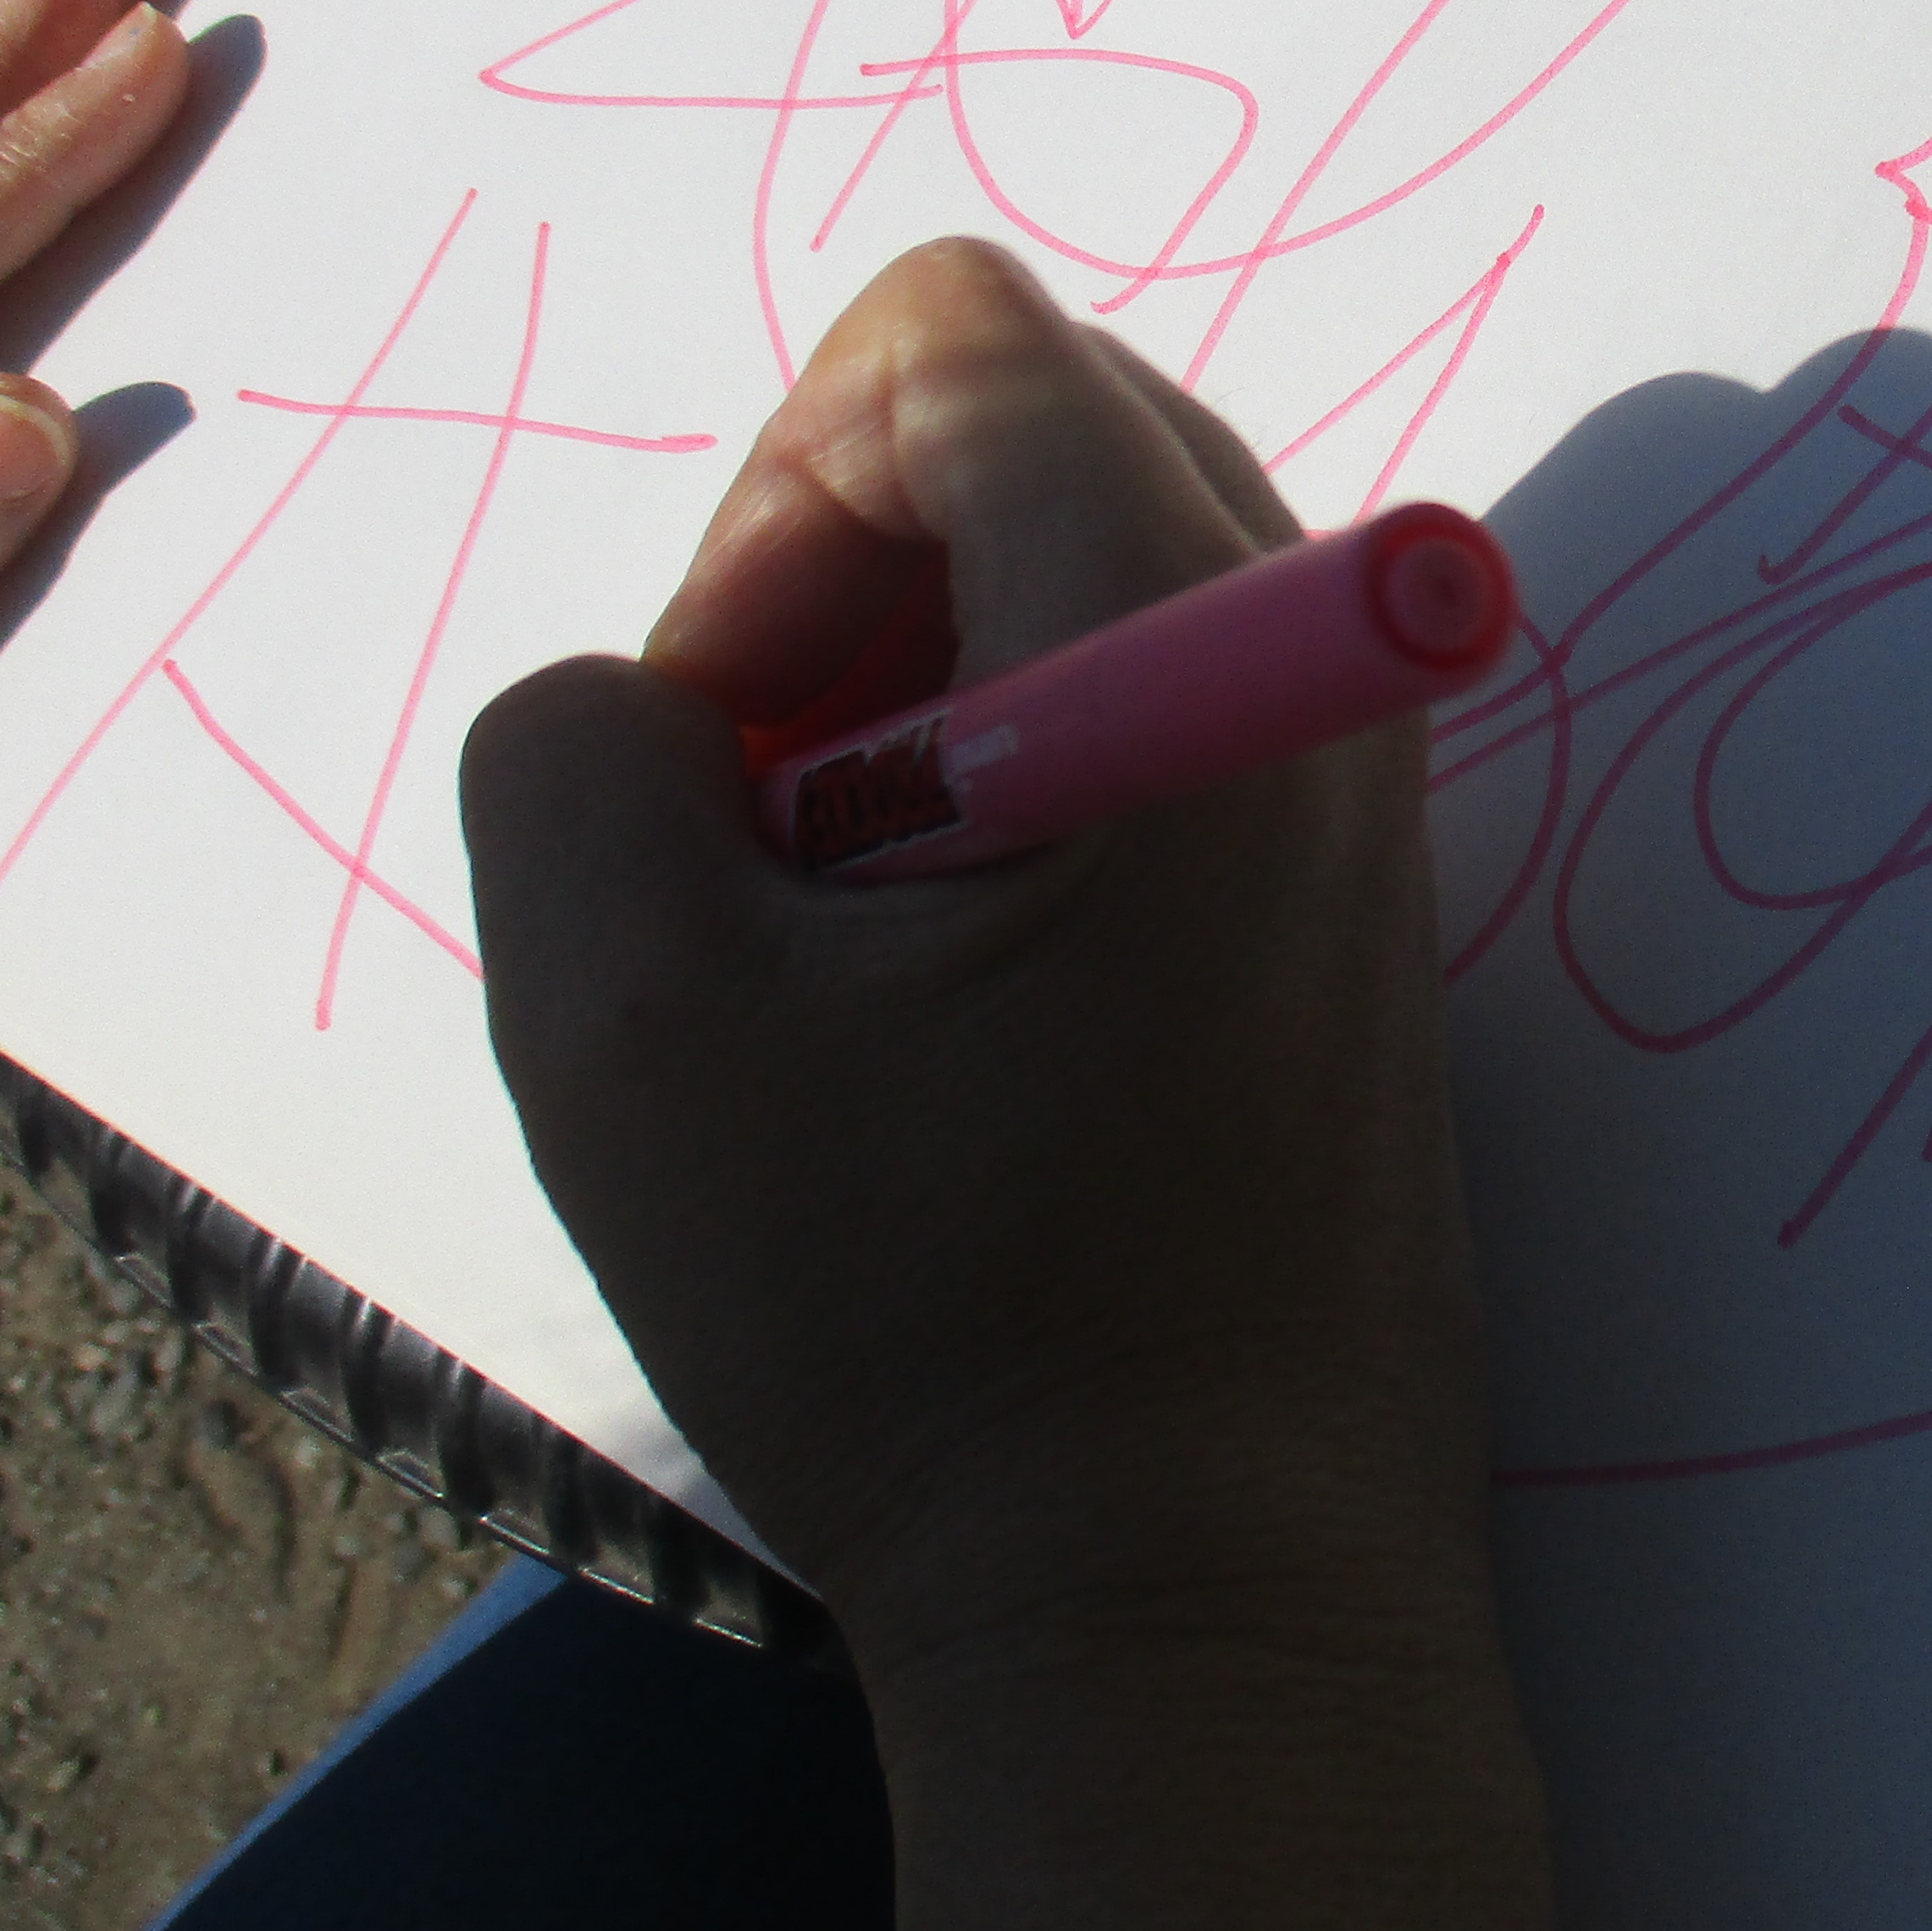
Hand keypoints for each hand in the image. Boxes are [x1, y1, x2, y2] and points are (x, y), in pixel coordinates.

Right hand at [465, 239, 1552, 1930]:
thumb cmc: (924, 1316)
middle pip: (1033, 421)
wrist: (1198, 1593)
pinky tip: (955, 987)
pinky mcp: (1354, 879)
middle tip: (778, 839)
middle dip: (848, 575)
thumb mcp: (628, 1016)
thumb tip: (675, 693)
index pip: (954, 337)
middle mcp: (1312, 647)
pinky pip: (1155, 692)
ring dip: (922, 684)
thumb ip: (572, 742)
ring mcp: (1359, 764)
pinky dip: (1017, 767)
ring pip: (1089, 556)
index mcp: (1177, 626)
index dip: (778, 497)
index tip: (746, 750)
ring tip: (859, 935)